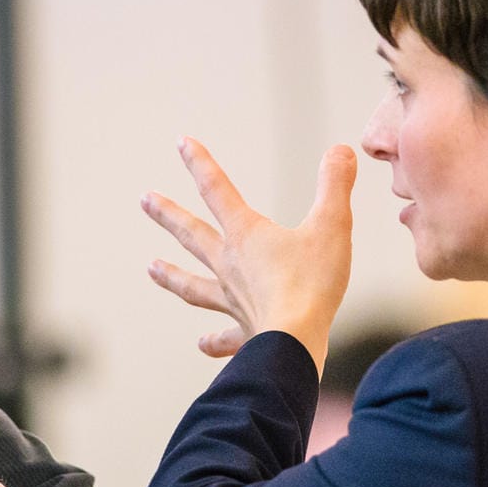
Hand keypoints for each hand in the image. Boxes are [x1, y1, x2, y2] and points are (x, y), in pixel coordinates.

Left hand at [141, 137, 354, 370]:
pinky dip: (214, 341)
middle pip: (192, 234)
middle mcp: (230, 266)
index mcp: (247, 235)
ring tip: (151, 267)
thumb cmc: (312, 284)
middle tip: (145, 200)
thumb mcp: (332, 226)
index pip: (217, 189)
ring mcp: (233, 301)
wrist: (296, 342)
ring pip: (194, 285)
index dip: (199, 162)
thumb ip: (335, 186)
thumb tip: (343, 150)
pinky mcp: (245, 334)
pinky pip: (225, 336)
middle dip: (168, 214)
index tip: (181, 143)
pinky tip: (201, 343)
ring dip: (172, 275)